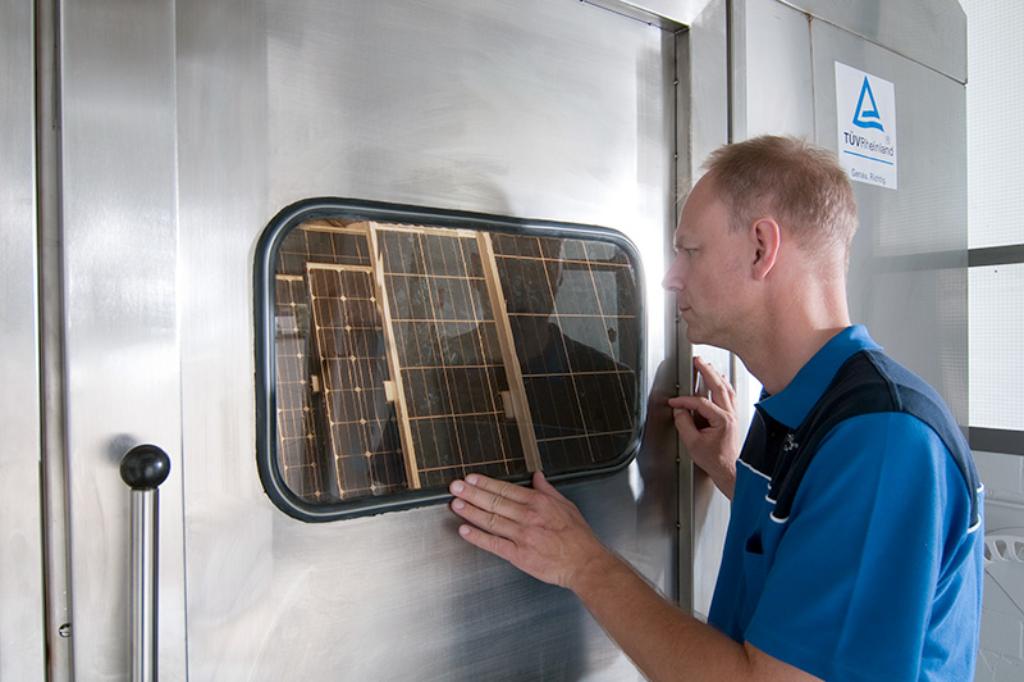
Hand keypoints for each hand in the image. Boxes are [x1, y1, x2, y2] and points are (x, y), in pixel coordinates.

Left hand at [449, 471, 610, 590]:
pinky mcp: (519, 555)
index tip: (471, 479)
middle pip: (494, 502)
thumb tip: (537, 476)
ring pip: (491, 520)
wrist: (585, 563)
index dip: (485, 483)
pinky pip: (494, 544)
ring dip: (471, 512)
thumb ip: (548, 490)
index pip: (506, 489)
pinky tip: (464, 530)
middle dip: (472, 493)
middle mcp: (528, 517)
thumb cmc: (578, 537)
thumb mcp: (566, 505)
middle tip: (455, 487)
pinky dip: (477, 537)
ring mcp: (522, 536)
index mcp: (539, 502)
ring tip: (455, 504)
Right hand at [667, 356, 741, 497]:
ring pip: (727, 389)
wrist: (729, 470)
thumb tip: (679, 411)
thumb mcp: (693, 443)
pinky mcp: (733, 418)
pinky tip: (720, 382)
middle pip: (718, 386)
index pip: (700, 402)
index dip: (685, 400)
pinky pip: (730, 396)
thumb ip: (684, 424)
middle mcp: (730, 415)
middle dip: (707, 371)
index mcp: (722, 419)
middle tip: (697, 361)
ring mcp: (733, 415)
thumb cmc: (716, 460)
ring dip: (716, 376)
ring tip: (708, 366)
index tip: (675, 402)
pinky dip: (724, 386)